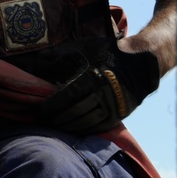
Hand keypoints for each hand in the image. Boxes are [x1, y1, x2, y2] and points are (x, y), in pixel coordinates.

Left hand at [40, 43, 159, 134]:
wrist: (139, 62)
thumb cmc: (106, 52)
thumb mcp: (82, 47)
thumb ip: (58, 54)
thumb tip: (37, 58)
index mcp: (92, 78)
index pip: (66, 98)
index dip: (51, 106)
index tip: (41, 109)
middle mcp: (103, 95)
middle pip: (74, 113)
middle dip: (57, 118)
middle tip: (45, 119)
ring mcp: (112, 107)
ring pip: (85, 123)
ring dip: (68, 126)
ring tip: (56, 125)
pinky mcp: (118, 115)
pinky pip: (98, 128)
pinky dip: (83, 130)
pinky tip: (73, 128)